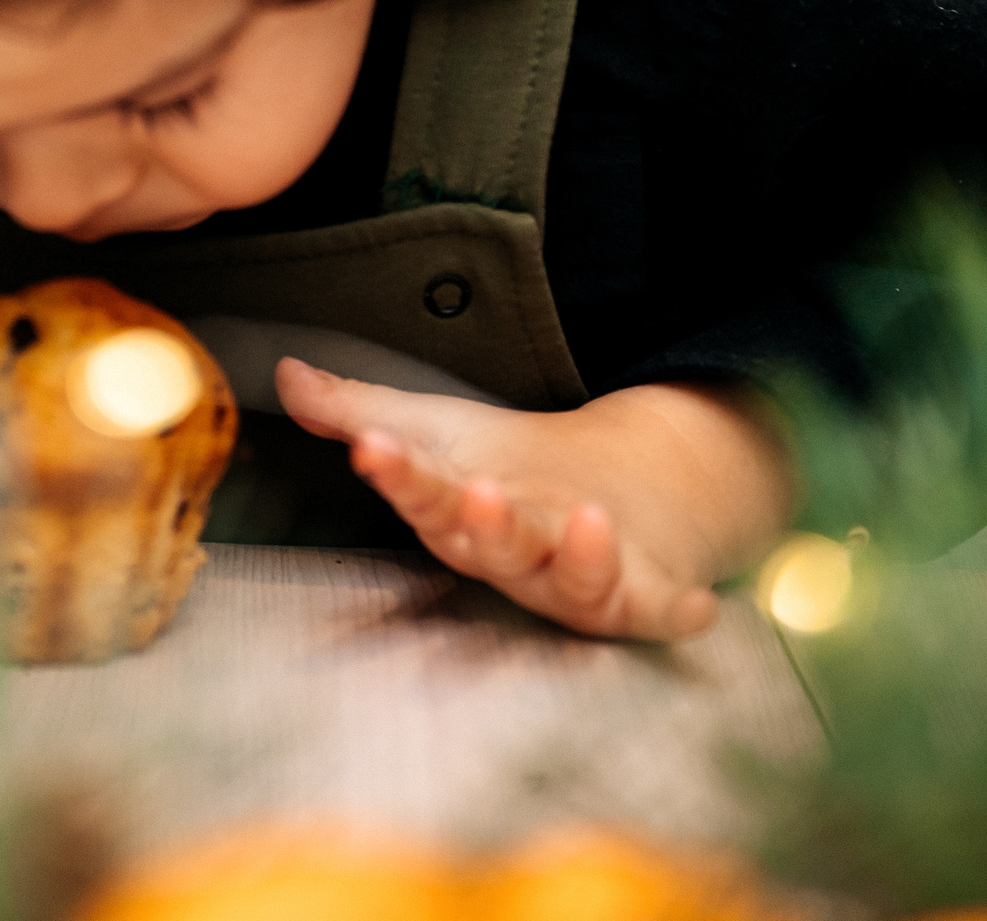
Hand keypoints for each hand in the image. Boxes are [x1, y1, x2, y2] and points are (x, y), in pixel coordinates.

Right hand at [276, 360, 788, 640]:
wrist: (611, 493)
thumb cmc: (504, 468)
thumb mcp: (434, 428)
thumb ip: (358, 407)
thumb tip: (285, 373)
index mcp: (461, 516)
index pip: (424, 494)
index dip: (401, 474)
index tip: (374, 447)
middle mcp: (514, 558)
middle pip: (495, 545)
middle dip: (487, 525)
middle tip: (479, 494)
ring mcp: (579, 580)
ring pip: (573, 580)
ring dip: (578, 557)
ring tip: (586, 521)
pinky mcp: (644, 595)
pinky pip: (659, 611)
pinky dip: (678, 614)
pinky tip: (702, 606)